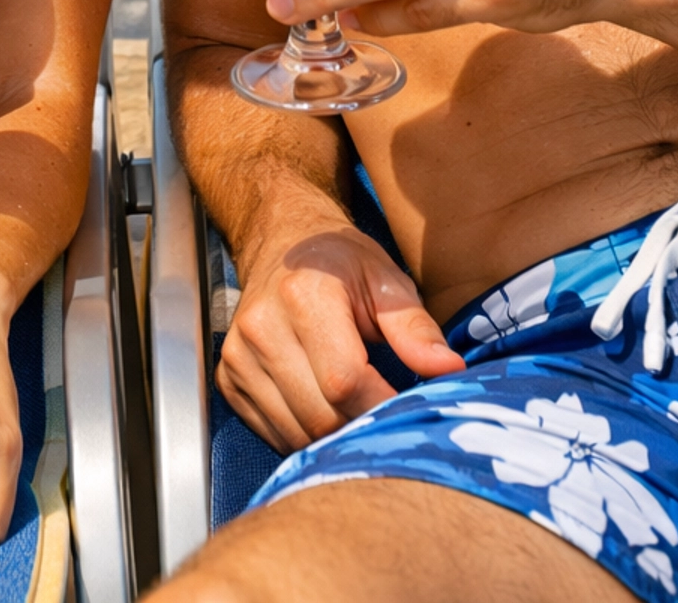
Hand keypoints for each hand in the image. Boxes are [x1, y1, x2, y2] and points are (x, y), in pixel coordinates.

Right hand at [220, 217, 462, 451]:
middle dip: (360, 426)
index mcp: (302, 294)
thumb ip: (415, 327)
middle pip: (319, 415)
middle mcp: (262, 326)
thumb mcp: (385, 280)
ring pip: (295, 433)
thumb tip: (448, 369)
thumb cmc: (339, 261)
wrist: (281, 241)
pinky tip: (323, 407)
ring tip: (356, 408)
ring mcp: (239, 356)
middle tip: (386, 415)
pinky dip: (304, 434)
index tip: (408, 414)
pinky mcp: (229, 379)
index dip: (381, 407)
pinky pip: (273, 433)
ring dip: (332, 436)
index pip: (344, 381)